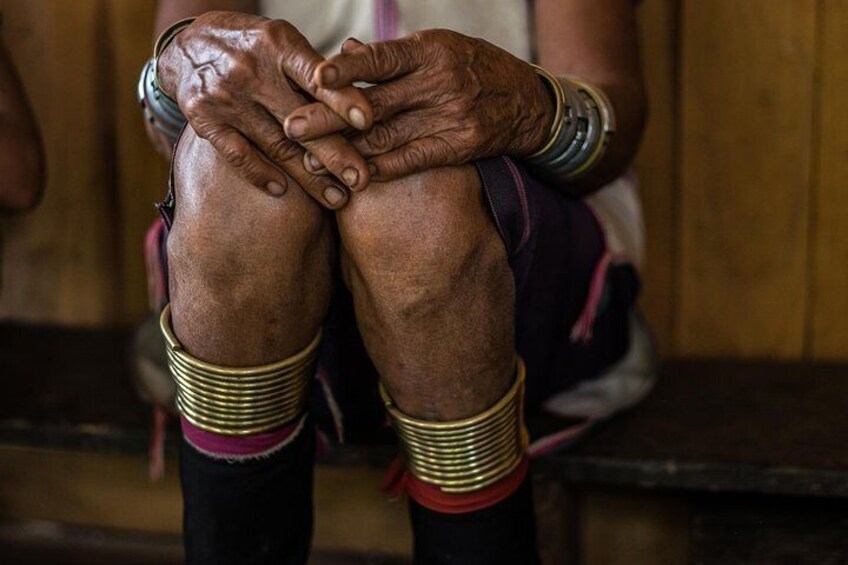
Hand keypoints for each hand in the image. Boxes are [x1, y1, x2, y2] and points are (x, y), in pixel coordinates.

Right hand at [157, 11, 375, 207]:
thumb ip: (316, 71)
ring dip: (309, 177)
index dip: (342, 98)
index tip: (369, 120)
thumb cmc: (253, 47)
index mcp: (278, 45)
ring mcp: (226, 97)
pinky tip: (283, 192)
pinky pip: (237, 154)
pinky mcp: (204, 119)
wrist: (187, 44)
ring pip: (276, 145)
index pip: (315, 76)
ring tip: (338, 199)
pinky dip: (260, 174)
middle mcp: (251, 70)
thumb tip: (364, 106)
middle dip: (335, 153)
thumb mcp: (283, 41)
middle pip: (301, 120)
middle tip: (362, 180)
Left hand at [283, 31, 554, 180]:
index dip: (347, 69)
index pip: (381, 58)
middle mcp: (439, 82)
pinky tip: (353, 176)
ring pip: (388, 136)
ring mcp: (451, 115)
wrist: (529, 101)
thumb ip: (392, 57)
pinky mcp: (459, 145)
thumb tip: (345, 52)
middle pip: (375, 102)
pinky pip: (413, 160)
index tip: (314, 77)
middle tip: (292, 127)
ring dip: (346, 151)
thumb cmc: (473, 67)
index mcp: (430, 50)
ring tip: (310, 161)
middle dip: (329, 117)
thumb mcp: (438, 48)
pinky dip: (382, 168)